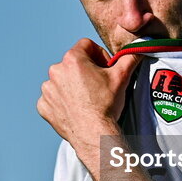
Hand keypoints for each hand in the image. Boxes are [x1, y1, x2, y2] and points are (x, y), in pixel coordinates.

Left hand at [37, 38, 141, 154]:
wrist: (94, 134)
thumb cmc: (106, 105)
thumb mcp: (122, 77)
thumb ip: (129, 57)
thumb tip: (137, 48)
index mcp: (72, 59)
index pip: (86, 45)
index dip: (99, 55)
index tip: (105, 69)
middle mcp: (55, 71)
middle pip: (73, 63)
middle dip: (86, 71)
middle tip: (98, 86)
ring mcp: (47, 89)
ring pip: (62, 80)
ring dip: (73, 86)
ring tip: (87, 99)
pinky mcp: (44, 105)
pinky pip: (53, 98)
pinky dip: (63, 102)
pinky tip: (76, 109)